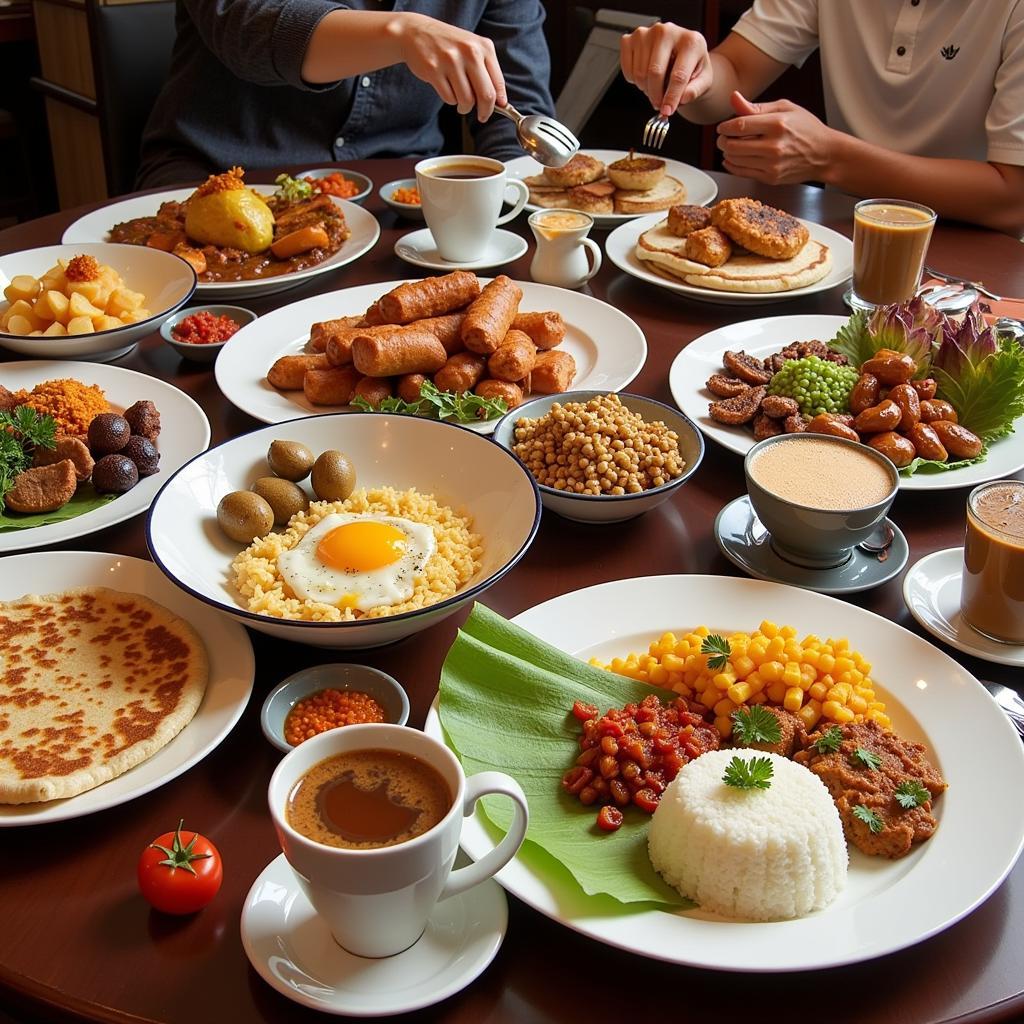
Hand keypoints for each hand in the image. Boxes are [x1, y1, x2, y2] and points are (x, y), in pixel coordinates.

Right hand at [396, 14, 506, 120]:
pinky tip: (447, 89)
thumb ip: (487, 71)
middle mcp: (469, 52)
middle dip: (485, 111)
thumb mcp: (472, 48)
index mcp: (483, 46)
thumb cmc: (447, 45)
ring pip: (467, 100)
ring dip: (465, 107)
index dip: (499, 103)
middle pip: (486, 95)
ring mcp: (451, 61)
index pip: (498, 83)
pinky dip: (450, 100)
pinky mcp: (434, 70)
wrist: (415, 32)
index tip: (497, 110)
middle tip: (482, 116)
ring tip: (461, 102)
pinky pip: (449, 98)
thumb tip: (500, 102)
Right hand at [620, 22, 712, 116]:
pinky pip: (628, 69)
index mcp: (690, 41)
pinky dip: (634, 80)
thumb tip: (682, 98)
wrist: (680, 53)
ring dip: (645, 88)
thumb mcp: (703, 80)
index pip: (678, 75)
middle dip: (656, 95)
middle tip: (659, 103)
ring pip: (640, 73)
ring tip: (655, 86)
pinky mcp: (631, 38)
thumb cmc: (692, 66)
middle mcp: (667, 32)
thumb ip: (695, 90)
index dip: (671, 97)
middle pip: (655, 72)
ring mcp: (647, 33)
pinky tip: (645, 76)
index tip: (667, 111)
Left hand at [717, 92, 834, 183]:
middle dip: (723, 140)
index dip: (725, 127)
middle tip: (723, 137)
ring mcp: (771, 165)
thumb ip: (756, 107)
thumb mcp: (785, 108)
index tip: (722, 127)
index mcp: (777, 124)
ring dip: (727, 152)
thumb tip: (733, 98)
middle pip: (733, 145)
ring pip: (735, 160)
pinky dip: (732, 165)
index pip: (740, 125)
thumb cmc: (806, 128)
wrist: (824, 154)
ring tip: (731, 145)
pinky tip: (733, 158)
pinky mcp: (770, 178)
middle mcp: (774, 146)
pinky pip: (742, 172)